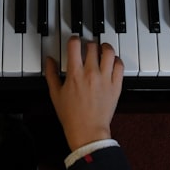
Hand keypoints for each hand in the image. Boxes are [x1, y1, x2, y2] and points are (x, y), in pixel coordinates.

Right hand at [43, 36, 123, 151]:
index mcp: (75, 74)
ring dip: (105, 47)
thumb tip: (49, 60)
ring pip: (109, 52)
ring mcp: (105, 78)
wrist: (87, 130)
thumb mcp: (55, 94)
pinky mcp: (116, 85)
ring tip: (102, 49)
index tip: (74, 41)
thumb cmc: (71, 115)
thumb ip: (51, 74)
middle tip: (87, 47)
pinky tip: (112, 62)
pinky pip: (120, 65)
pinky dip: (116, 60)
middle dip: (88, 44)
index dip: (73, 39)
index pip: (74, 45)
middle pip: (92, 46)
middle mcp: (91, 73)